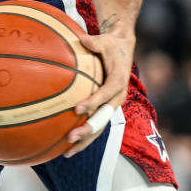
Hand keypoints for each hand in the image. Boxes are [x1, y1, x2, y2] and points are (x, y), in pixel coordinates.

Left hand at [63, 29, 134, 157]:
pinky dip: (85, 135)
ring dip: (85, 140)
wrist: (123, 49)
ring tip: (67, 152)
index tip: (77, 109)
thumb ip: (94, 42)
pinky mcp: (106, 108)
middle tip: (71, 137)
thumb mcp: (105, 40)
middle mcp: (117, 97)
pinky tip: (67, 145)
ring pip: (100, 127)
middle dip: (88, 129)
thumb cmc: (110, 44)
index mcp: (118, 82)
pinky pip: (96, 124)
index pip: (106, 94)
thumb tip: (83, 39)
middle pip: (104, 117)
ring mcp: (112, 105)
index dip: (93, 102)